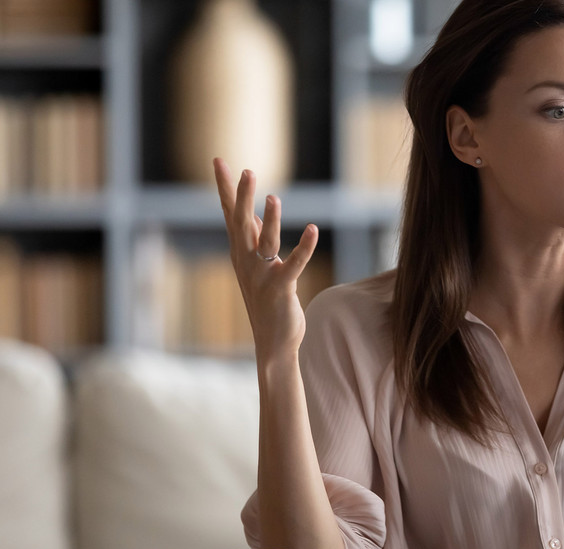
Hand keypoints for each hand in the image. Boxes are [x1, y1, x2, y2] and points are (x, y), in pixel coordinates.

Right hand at [213, 158, 318, 356]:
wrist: (273, 341)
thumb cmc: (267, 300)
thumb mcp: (257, 264)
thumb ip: (254, 238)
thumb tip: (252, 212)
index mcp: (241, 252)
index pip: (230, 213)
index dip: (225, 187)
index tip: (219, 160)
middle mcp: (247, 261)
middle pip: (241, 222)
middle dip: (241, 196)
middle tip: (245, 170)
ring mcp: (262, 275)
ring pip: (265, 241)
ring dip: (270, 219)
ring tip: (274, 197)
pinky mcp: (281, 288)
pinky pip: (294, 264)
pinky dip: (304, 247)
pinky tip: (312, 229)